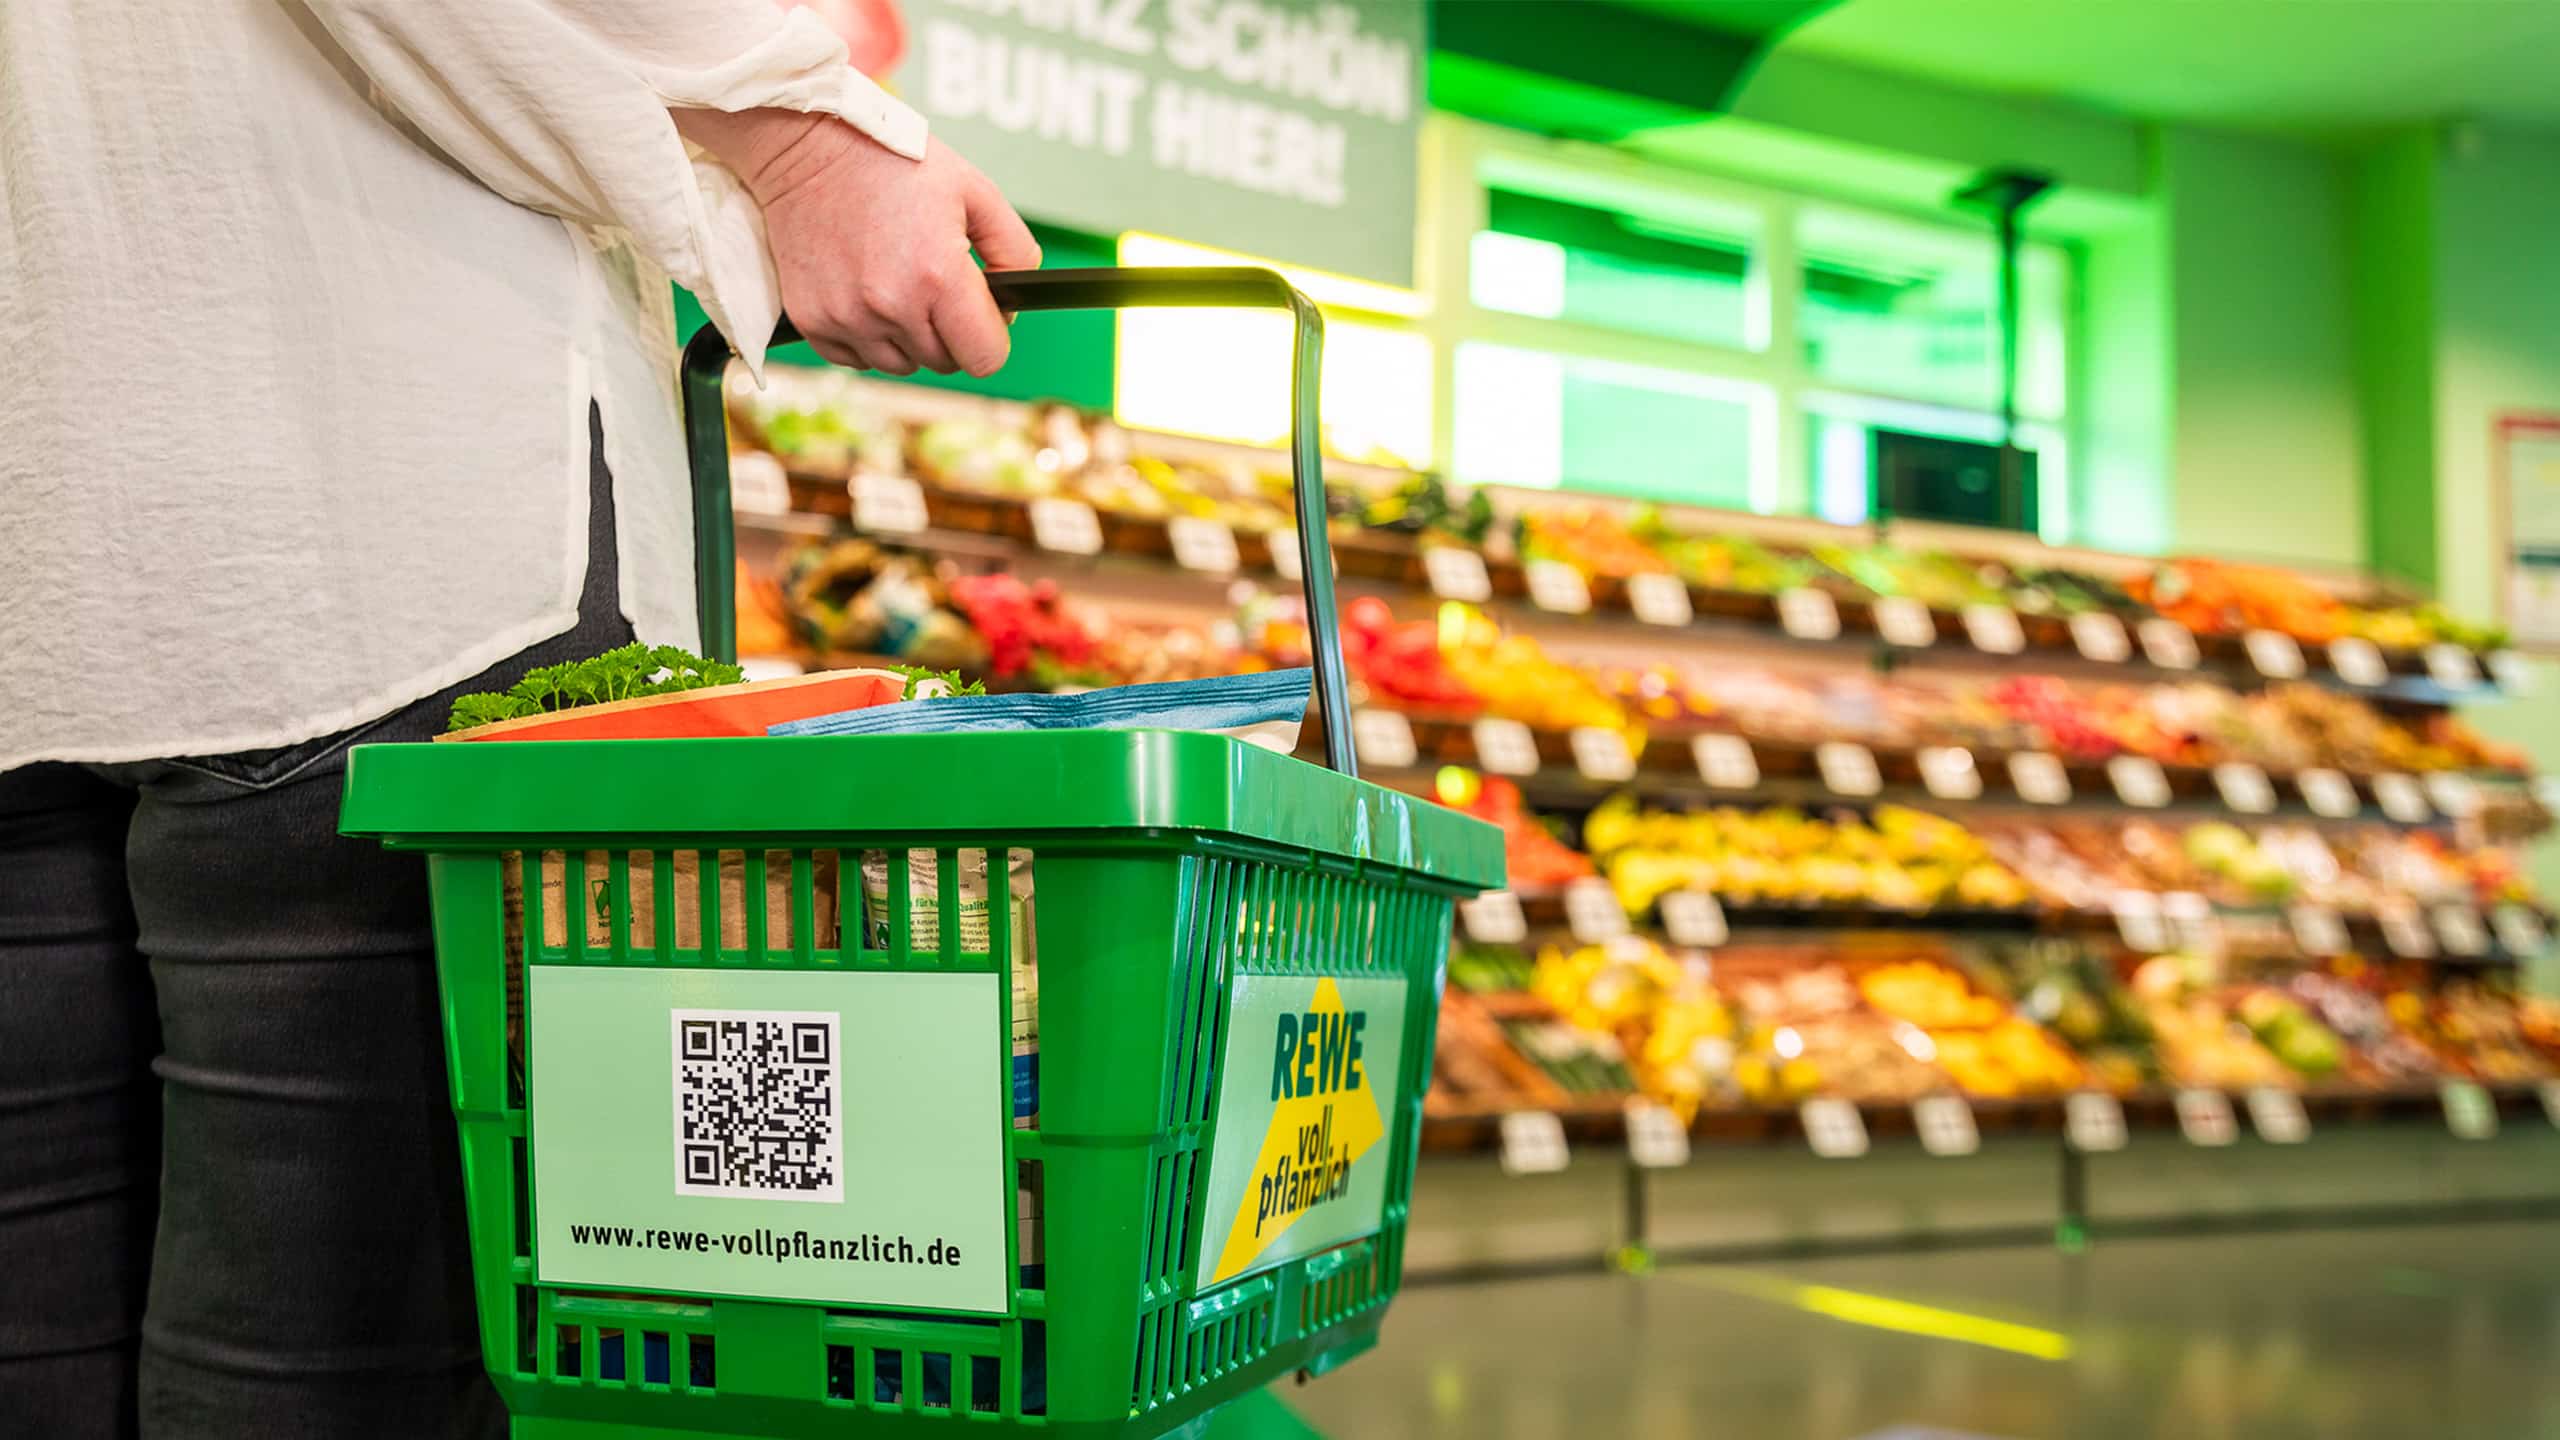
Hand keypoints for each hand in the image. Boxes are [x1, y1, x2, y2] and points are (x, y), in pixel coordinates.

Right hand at [678, 109, 1037, 375]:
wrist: (805, 147)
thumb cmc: (894, 162)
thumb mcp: (974, 190)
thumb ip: (1014, 249)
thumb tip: (1014, 301)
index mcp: (938, 276)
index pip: (986, 359)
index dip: (991, 337)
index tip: (981, 312)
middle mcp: (891, 306)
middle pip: (944, 362)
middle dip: (950, 332)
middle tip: (933, 283)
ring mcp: (846, 317)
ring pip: (901, 364)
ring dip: (908, 337)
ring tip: (896, 282)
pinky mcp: (812, 321)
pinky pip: (857, 358)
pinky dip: (867, 336)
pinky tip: (864, 291)